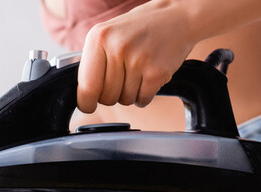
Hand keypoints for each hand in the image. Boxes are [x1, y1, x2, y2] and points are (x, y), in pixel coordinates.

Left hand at [77, 0, 197, 112]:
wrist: (177, 17)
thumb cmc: (141, 27)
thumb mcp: (109, 34)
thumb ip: (94, 60)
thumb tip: (84, 92)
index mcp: (99, 37)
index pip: (86, 85)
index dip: (86, 101)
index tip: (88, 105)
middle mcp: (116, 48)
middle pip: (106, 97)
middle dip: (113, 94)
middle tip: (123, 78)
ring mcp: (137, 60)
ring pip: (125, 99)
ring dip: (131, 93)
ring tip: (138, 72)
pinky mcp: (156, 72)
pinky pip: (143, 100)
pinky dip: (145, 95)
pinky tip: (148, 77)